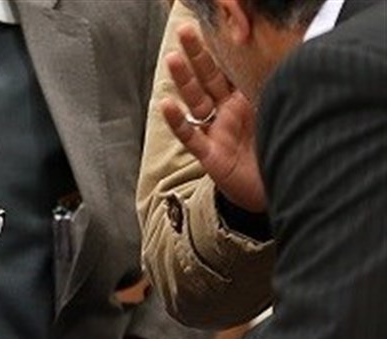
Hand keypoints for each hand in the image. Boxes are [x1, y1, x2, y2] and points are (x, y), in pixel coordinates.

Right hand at [161, 24, 265, 212]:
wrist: (279, 189)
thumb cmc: (279, 151)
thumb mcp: (280, 113)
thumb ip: (277, 88)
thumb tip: (292, 52)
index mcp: (243, 100)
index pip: (227, 69)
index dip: (217, 49)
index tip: (207, 26)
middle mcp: (226, 113)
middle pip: (207, 79)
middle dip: (196, 55)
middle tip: (185, 30)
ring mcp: (216, 132)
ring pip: (195, 101)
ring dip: (183, 81)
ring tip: (173, 59)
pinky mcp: (210, 154)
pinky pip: (191, 135)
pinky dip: (178, 121)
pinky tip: (167, 104)